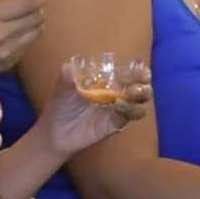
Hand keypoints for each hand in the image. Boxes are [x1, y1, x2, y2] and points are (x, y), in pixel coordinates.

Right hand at [0, 0, 50, 88]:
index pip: (28, 4)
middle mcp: (2, 35)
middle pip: (37, 17)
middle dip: (37, 8)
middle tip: (28, 4)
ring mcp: (8, 52)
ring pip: (37, 31)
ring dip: (34, 22)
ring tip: (21, 18)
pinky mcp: (11, 64)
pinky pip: (28, 44)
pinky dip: (26, 35)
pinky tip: (12, 34)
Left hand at [38, 62, 152, 157]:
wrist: (56, 131)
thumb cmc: (61, 105)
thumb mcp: (62, 89)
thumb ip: (66, 78)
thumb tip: (67, 67)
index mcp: (106, 79)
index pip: (127, 71)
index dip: (136, 69)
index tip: (139, 69)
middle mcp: (116, 92)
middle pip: (139, 85)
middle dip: (143, 82)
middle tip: (140, 81)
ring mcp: (117, 108)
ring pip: (139, 101)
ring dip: (141, 95)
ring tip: (133, 93)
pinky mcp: (116, 123)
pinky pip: (130, 116)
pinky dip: (130, 110)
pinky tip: (121, 107)